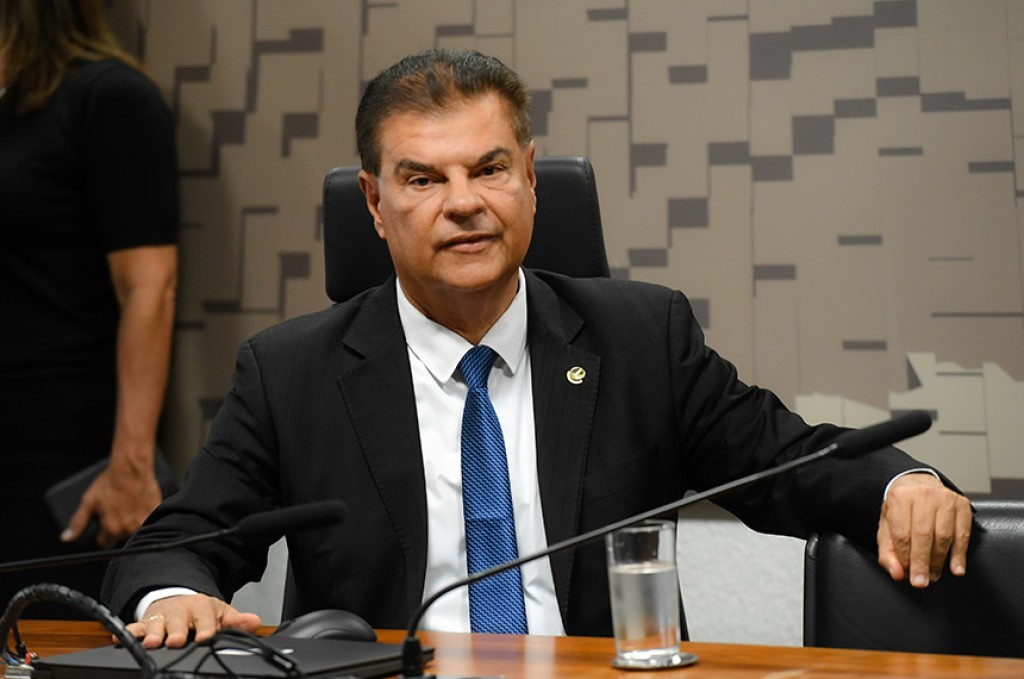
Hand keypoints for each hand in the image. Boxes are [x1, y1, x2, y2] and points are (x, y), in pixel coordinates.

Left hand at [62, 456, 161, 547]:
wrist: (131, 468)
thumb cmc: (109, 483)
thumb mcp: (88, 502)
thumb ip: (77, 523)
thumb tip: (66, 538)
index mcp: (111, 529)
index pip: (104, 544)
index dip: (102, 535)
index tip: (104, 525)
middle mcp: (128, 529)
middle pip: (120, 537)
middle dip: (117, 528)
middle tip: (116, 511)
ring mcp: (144, 521)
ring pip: (134, 529)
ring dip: (131, 522)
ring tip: (128, 506)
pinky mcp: (154, 511)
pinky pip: (149, 518)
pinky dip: (144, 513)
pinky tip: (139, 503)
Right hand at [125, 594, 261, 648]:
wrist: (179, 599)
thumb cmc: (201, 612)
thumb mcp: (221, 614)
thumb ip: (236, 621)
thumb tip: (254, 621)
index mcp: (202, 608)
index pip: (206, 617)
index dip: (206, 627)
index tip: (206, 637)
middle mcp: (180, 612)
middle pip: (178, 621)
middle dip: (176, 631)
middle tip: (175, 641)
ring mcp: (162, 617)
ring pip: (156, 625)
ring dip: (153, 633)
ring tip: (151, 643)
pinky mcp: (145, 623)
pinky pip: (134, 628)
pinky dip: (127, 633)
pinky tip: (120, 638)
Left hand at [877, 473, 971, 586]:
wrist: (917, 485)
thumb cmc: (901, 509)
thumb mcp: (886, 527)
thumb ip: (887, 553)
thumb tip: (897, 574)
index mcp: (900, 497)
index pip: (902, 533)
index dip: (905, 558)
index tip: (907, 575)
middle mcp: (923, 494)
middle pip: (924, 535)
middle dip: (922, 563)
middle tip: (921, 581)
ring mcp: (945, 498)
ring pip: (944, 536)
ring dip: (939, 561)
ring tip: (934, 574)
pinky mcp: (962, 504)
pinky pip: (963, 534)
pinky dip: (960, 554)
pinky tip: (956, 568)